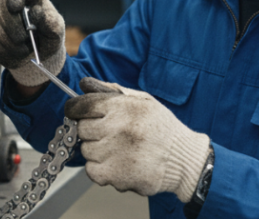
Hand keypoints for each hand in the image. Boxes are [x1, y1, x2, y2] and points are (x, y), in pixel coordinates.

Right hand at [0, 0, 65, 86]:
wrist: (36, 51)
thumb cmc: (46, 34)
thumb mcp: (55, 28)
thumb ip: (50, 21)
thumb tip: (36, 12)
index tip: (16, 8)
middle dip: (12, 27)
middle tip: (24, 40)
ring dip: (7, 41)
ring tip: (22, 49)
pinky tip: (11, 51)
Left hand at [64, 78, 210, 201]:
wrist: (184, 160)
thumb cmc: (162, 129)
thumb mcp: (143, 101)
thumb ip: (112, 90)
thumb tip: (84, 83)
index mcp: (123, 107)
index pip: (82, 105)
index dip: (75, 109)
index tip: (75, 112)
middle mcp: (118, 127)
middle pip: (82, 129)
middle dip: (91, 131)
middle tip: (107, 134)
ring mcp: (115, 152)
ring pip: (86, 150)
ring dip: (97, 151)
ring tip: (118, 150)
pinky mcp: (116, 174)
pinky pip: (91, 170)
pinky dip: (99, 169)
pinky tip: (116, 164)